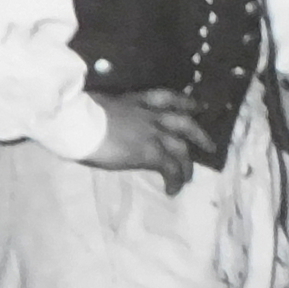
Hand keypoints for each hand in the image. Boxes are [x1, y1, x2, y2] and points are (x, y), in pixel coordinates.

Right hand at [86, 89, 213, 194]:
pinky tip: (173, 190)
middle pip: (184, 123)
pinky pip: (170, 169)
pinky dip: (175, 180)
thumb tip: (108, 117)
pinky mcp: (150, 153)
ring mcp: (153, 134)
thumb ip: (113, 110)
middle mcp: (151, 115)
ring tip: (188, 177)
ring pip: (182, 149)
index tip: (197, 106)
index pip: (168, 97)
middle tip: (210, 146)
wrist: (78, 122)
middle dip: (199, 135)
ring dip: (187, 165)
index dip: (186, 102)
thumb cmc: (78, 112)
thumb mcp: (101, 103)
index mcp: (137, 100)